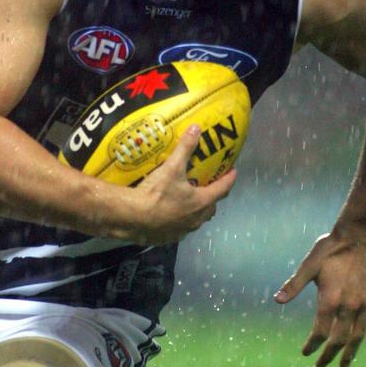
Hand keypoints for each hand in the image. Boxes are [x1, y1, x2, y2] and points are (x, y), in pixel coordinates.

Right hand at [128, 125, 236, 244]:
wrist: (133, 217)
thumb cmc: (157, 193)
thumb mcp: (172, 167)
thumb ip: (185, 148)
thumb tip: (196, 128)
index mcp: (201, 201)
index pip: (222, 188)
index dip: (229, 179)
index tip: (232, 171)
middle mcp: (196, 219)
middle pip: (211, 207)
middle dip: (213, 197)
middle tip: (209, 185)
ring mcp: (183, 231)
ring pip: (196, 220)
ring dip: (197, 211)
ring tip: (190, 200)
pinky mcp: (169, 238)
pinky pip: (180, 229)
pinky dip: (180, 221)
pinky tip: (170, 215)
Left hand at [274, 229, 365, 366]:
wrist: (360, 235)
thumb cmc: (330, 248)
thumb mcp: (309, 265)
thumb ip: (294, 285)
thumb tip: (277, 300)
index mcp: (330, 300)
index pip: (320, 332)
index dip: (312, 345)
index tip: (305, 353)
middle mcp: (349, 306)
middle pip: (340, 339)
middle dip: (330, 355)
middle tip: (322, 366)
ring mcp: (365, 302)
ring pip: (359, 335)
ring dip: (351, 351)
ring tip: (345, 364)